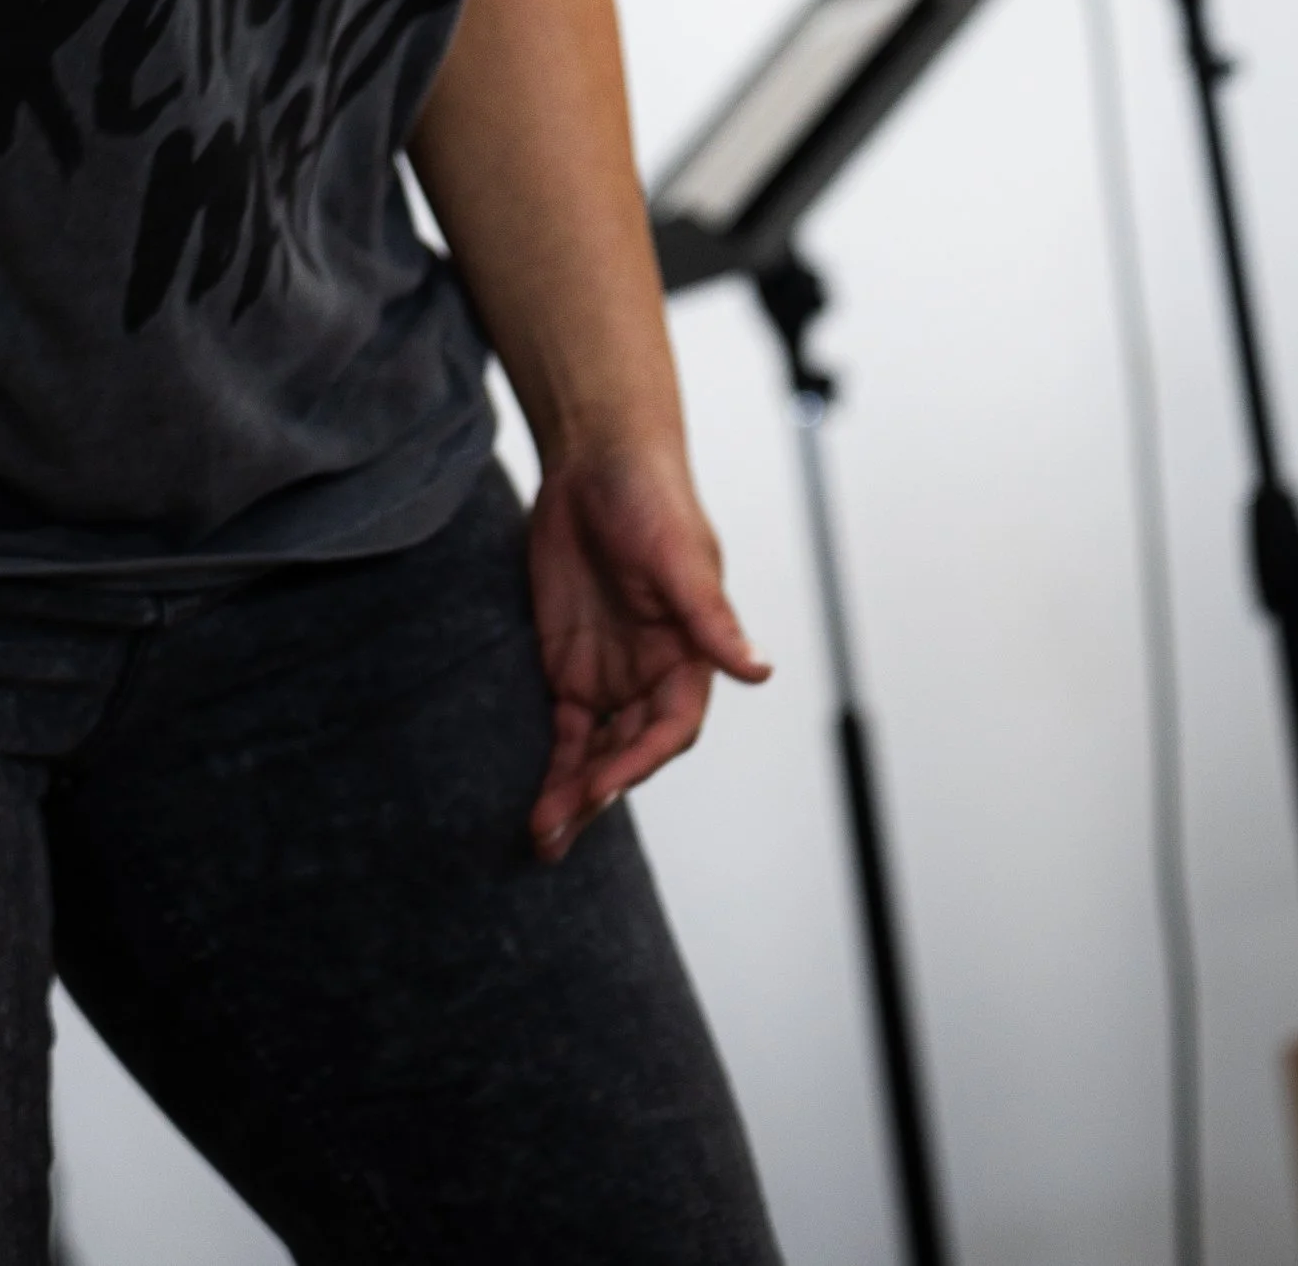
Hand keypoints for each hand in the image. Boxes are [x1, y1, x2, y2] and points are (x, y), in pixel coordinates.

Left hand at [527, 443, 770, 863]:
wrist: (593, 458)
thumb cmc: (650, 495)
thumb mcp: (679, 556)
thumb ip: (711, 618)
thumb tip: (760, 669)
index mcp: (689, 656)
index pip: (671, 728)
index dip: (640, 762)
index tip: (602, 785)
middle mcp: (652, 674)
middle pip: (629, 751)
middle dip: (598, 792)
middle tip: (557, 830)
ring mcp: (610, 674)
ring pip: (595, 751)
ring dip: (573, 795)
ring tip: (542, 839)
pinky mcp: (569, 665)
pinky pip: (564, 729)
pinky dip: (553, 765)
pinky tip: (537, 802)